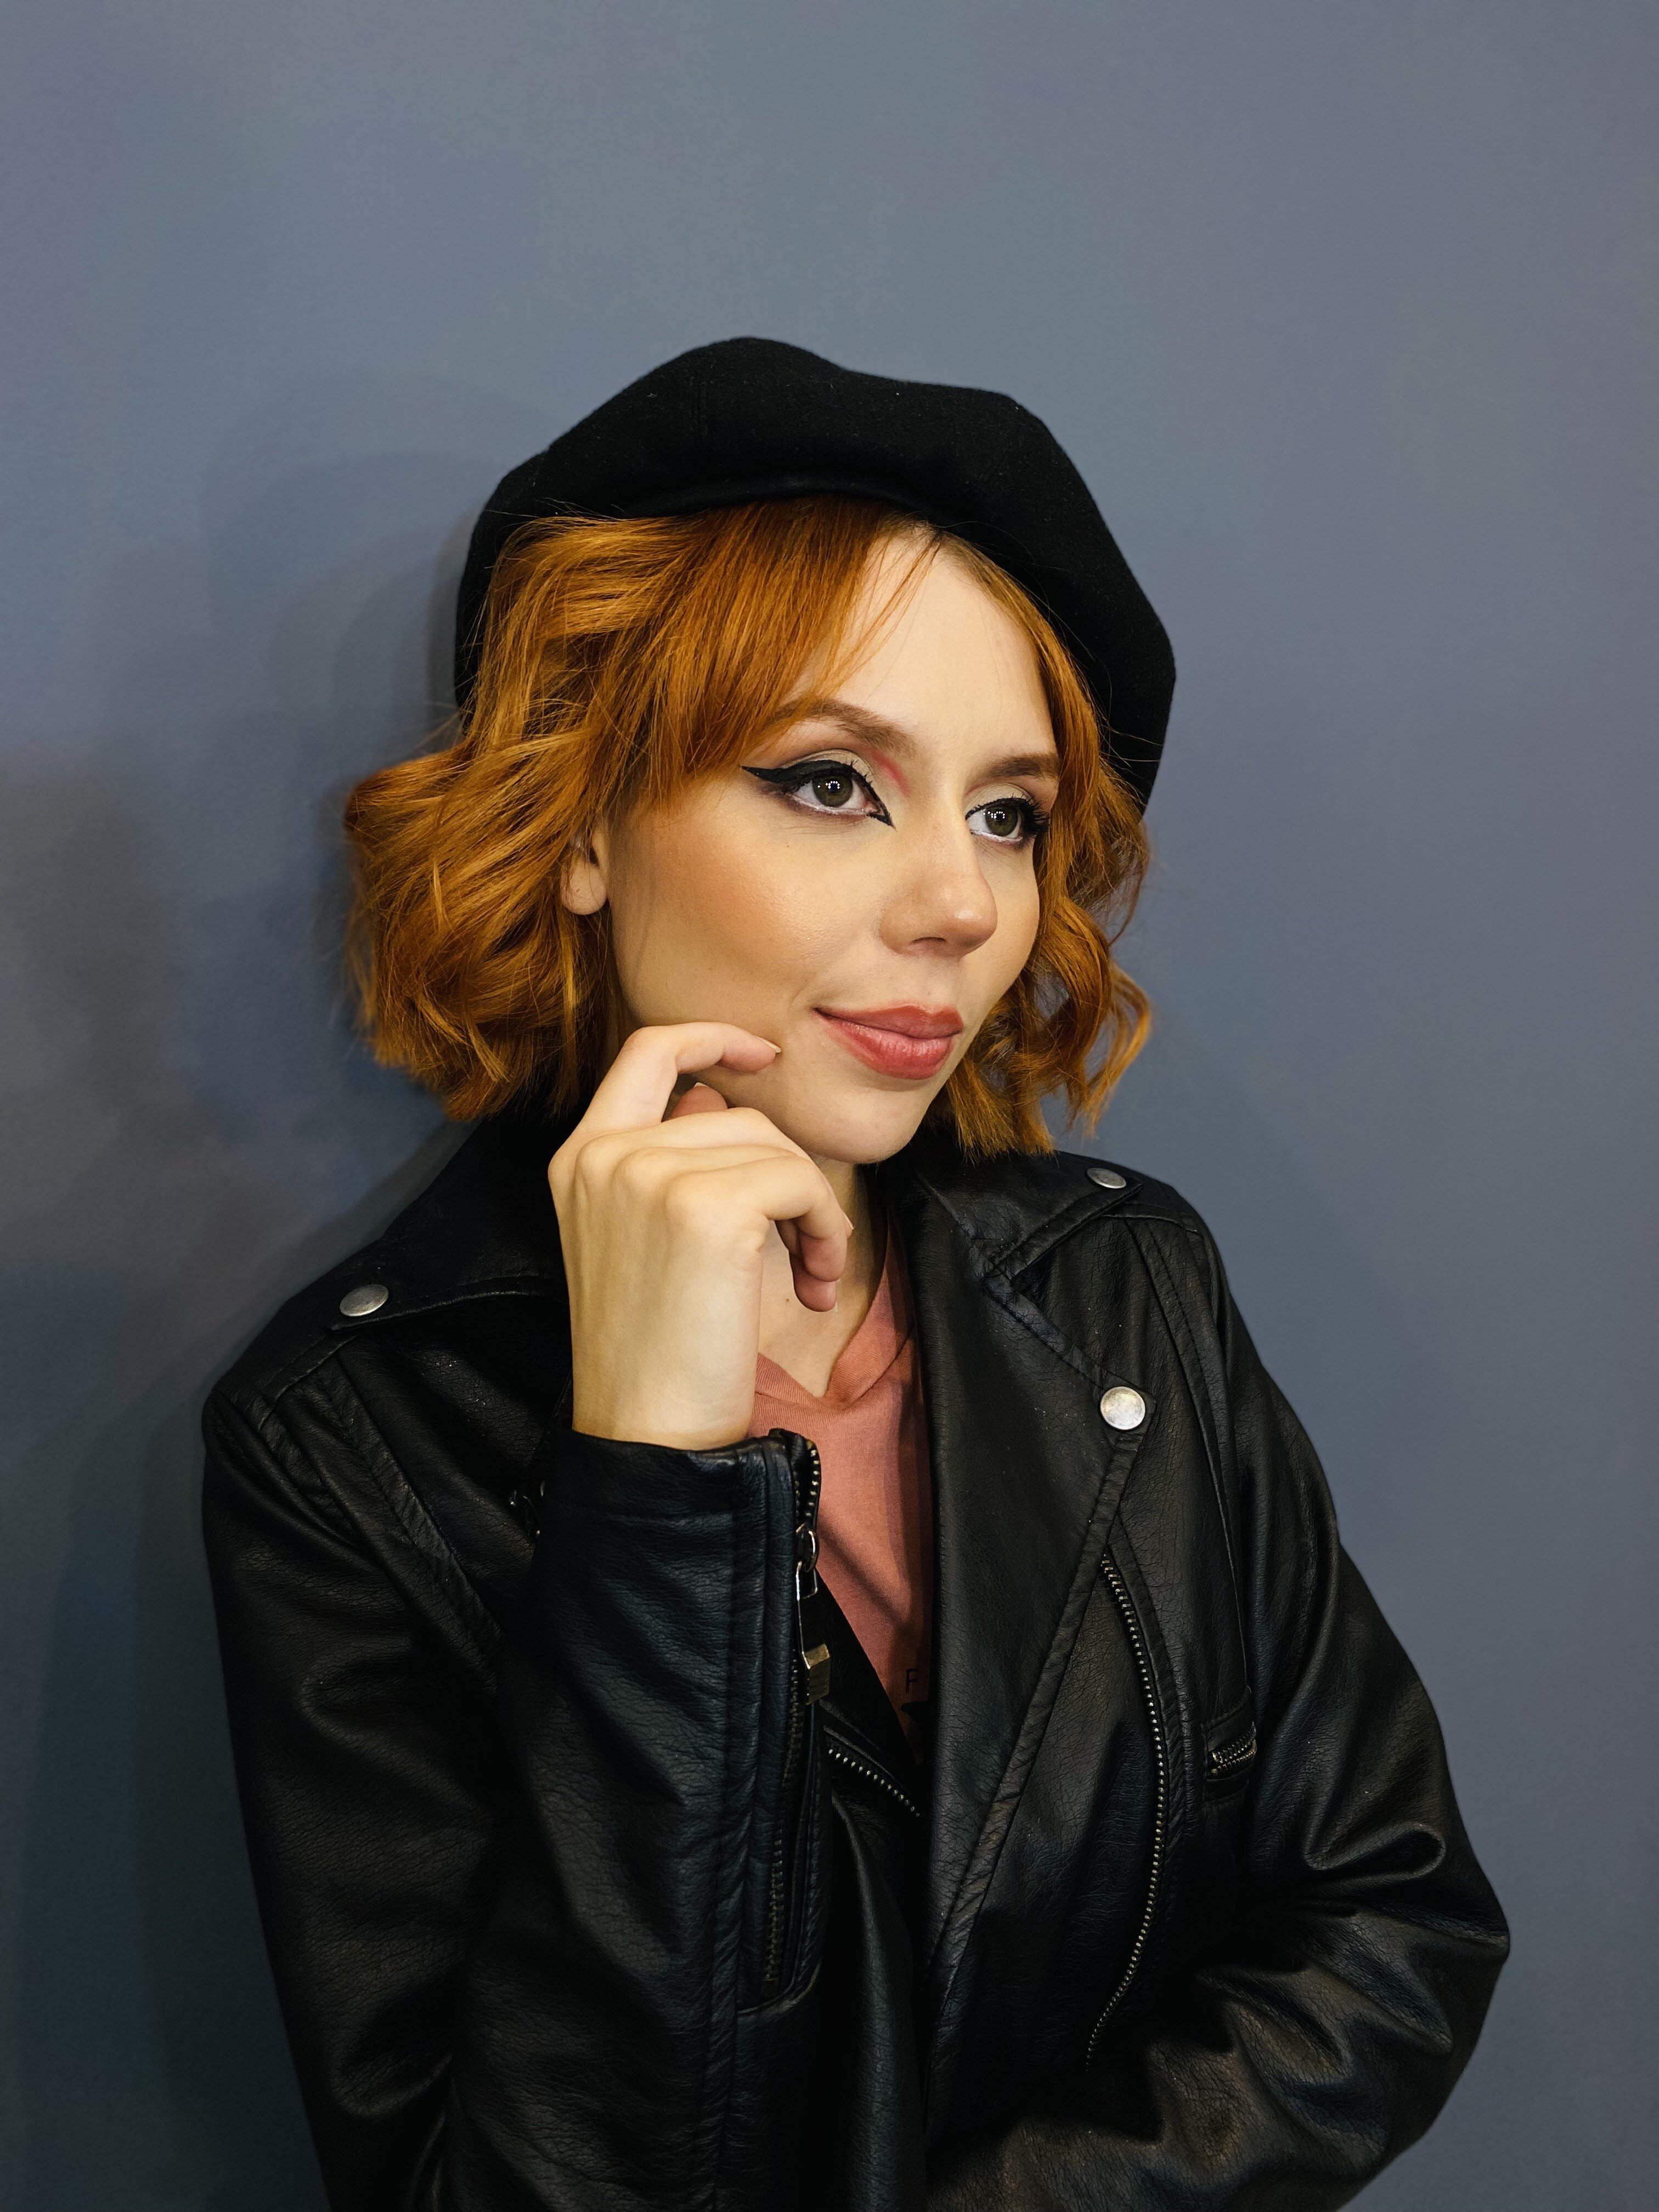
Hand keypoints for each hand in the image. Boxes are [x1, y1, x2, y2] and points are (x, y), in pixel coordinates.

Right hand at [548, 1023, 853, 1449]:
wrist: (645, 1435)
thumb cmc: (656, 1352)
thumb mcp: (642, 1239)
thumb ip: (671, 1163)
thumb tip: (723, 1103)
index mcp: (579, 1157)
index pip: (647, 1050)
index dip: (713, 1036)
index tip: (762, 1055)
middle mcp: (604, 1154)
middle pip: (738, 1115)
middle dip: (790, 1175)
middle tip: (807, 1251)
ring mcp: (648, 1174)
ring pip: (776, 1149)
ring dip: (815, 1213)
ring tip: (811, 1277)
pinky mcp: (704, 1208)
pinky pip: (800, 1183)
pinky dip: (826, 1233)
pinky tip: (813, 1291)